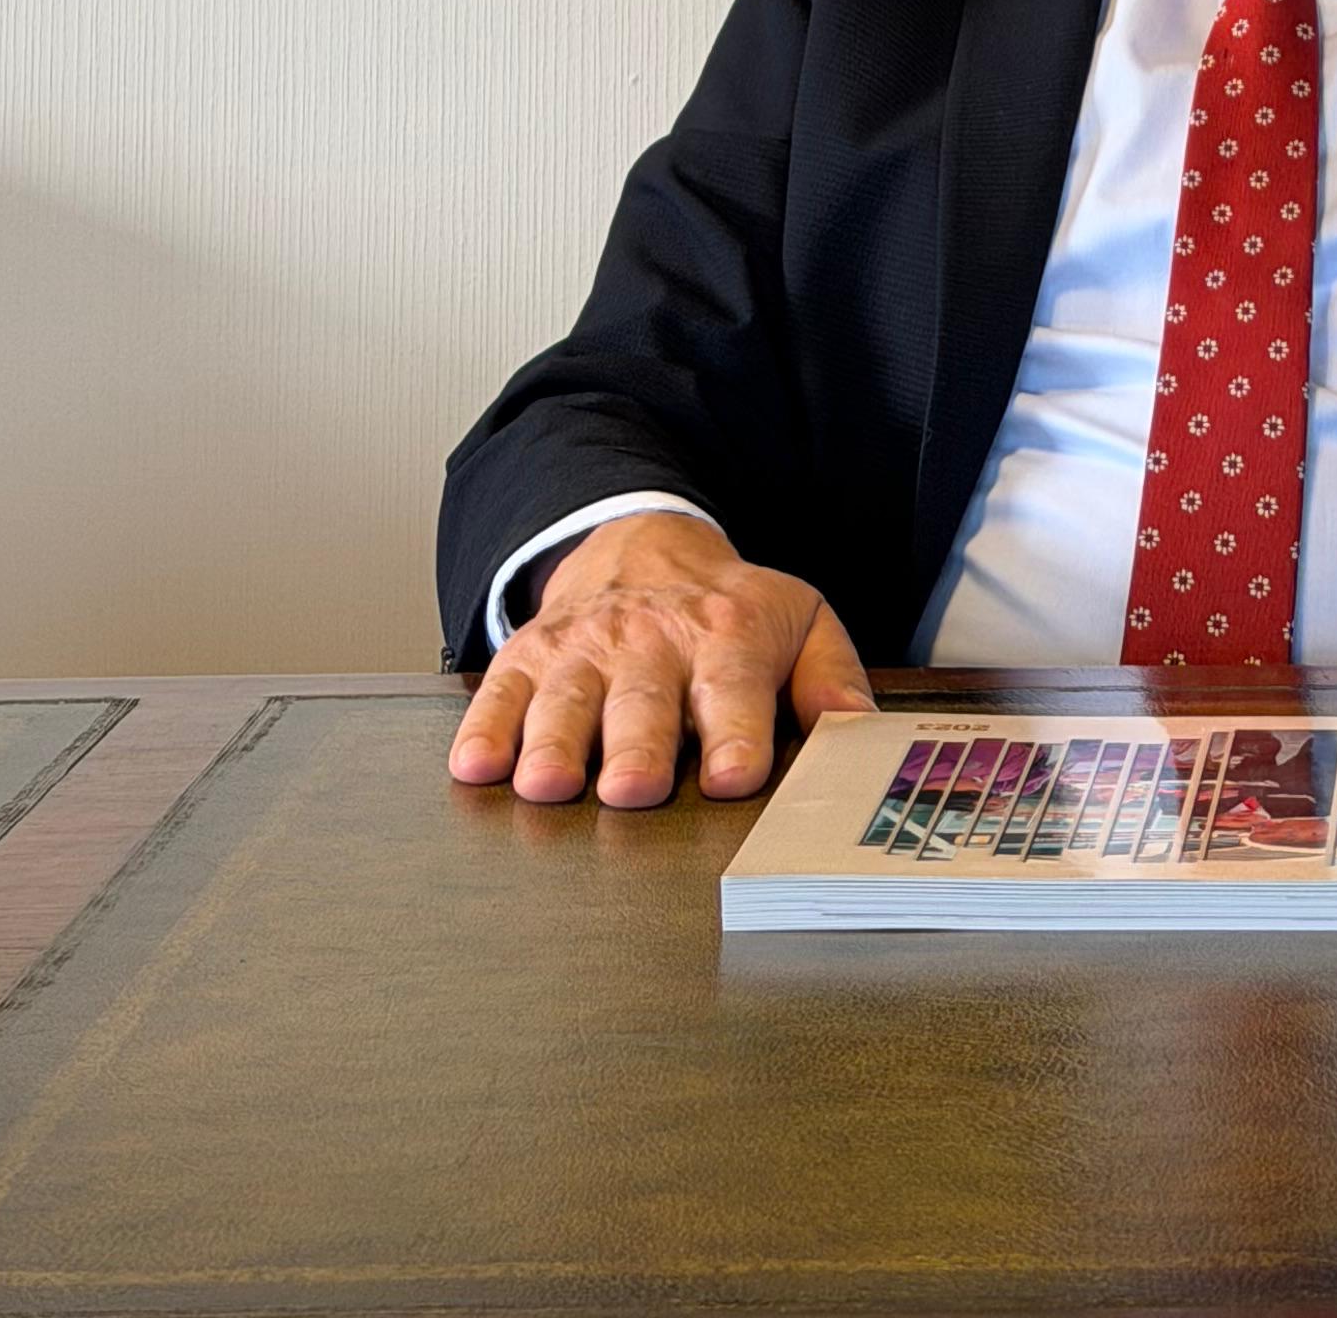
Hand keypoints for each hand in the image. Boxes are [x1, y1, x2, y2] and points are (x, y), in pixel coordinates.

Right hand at [447, 510, 873, 807]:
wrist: (645, 547)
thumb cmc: (729, 611)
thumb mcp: (800, 622)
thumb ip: (831, 678)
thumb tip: (859, 733)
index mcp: (726, 636)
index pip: (734, 687)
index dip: (736, 732)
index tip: (735, 775)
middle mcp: (651, 641)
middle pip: (643, 701)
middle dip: (638, 746)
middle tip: (633, 789)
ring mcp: (583, 649)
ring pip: (564, 700)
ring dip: (553, 744)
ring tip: (547, 785)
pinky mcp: (527, 658)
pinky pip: (500, 695)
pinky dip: (485, 730)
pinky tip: (477, 765)